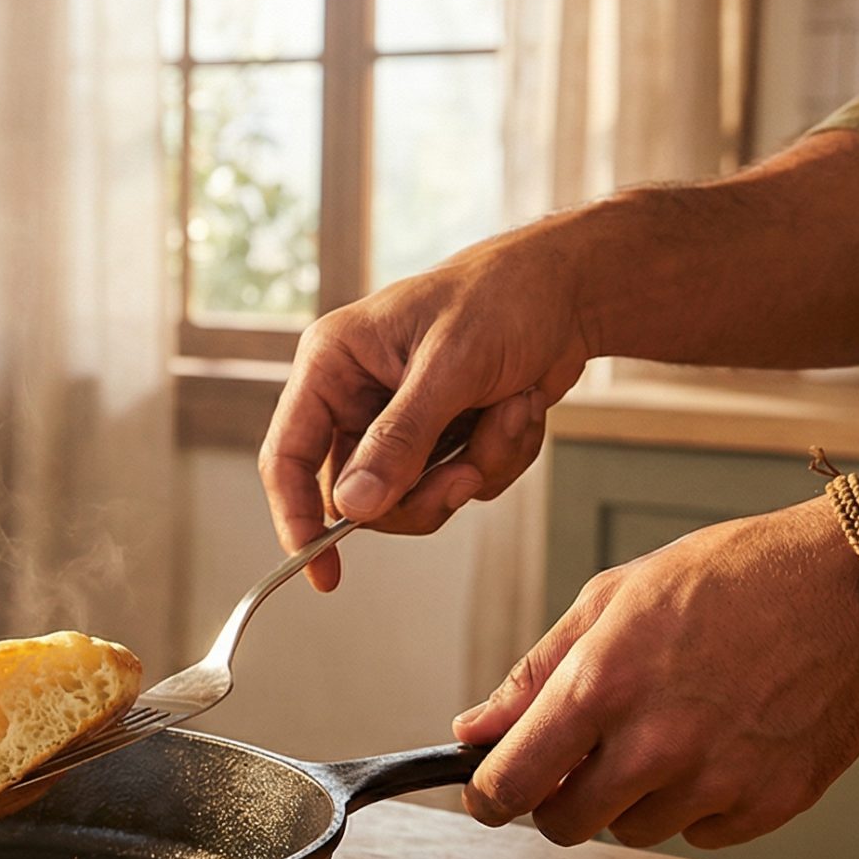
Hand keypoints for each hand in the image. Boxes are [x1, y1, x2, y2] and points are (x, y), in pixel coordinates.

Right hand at [260, 220, 596, 589]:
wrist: (571, 288)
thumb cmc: (503, 297)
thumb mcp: (451, 366)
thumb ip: (400, 438)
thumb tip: (355, 506)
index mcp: (333, 365)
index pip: (287, 456)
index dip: (295, 517)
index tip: (320, 570)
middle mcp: (356, 397)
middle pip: (359, 495)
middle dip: (423, 491)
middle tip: (466, 474)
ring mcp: (401, 422)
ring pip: (415, 498)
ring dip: (474, 467)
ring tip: (510, 411)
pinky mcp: (443, 438)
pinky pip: (460, 485)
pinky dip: (500, 456)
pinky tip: (519, 407)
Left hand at [451, 502, 858, 847]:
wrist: (853, 585)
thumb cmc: (730, 577)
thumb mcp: (612, 599)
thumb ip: (534, 674)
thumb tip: (472, 730)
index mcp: (602, 685)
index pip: (511, 784)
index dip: (488, 798)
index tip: (488, 795)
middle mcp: (657, 744)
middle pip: (566, 826)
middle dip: (560, 800)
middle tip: (584, 758)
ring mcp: (719, 781)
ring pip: (634, 832)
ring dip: (634, 798)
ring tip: (670, 730)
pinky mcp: (773, 804)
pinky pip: (702, 835)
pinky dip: (699, 804)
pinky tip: (721, 745)